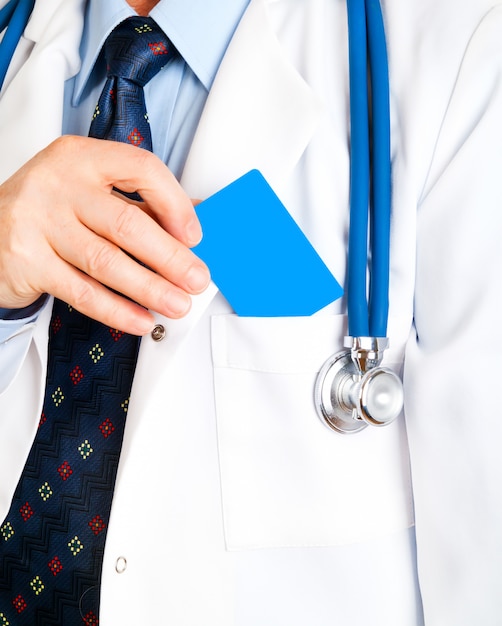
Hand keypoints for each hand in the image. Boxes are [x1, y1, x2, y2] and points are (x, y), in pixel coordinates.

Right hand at [0, 135, 209, 334]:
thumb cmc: (49, 211)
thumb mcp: (91, 192)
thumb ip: (140, 203)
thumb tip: (192, 222)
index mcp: (82, 157)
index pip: (142, 169)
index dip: (175, 203)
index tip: (194, 235)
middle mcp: (58, 184)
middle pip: (128, 224)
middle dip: (171, 259)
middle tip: (196, 280)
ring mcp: (38, 221)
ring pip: (107, 261)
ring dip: (150, 289)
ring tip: (177, 304)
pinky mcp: (27, 260)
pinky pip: (82, 292)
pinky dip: (117, 310)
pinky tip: (140, 319)